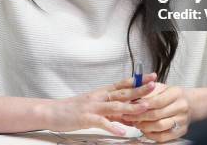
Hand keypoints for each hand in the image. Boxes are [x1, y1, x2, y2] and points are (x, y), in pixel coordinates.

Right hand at [42, 73, 156, 135]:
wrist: (52, 112)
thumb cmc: (74, 109)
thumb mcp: (96, 106)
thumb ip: (112, 109)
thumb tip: (130, 113)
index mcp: (103, 92)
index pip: (123, 84)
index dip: (138, 80)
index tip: (152, 77)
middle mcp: (100, 97)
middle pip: (122, 92)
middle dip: (139, 89)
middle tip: (154, 85)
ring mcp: (93, 107)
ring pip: (115, 106)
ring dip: (130, 107)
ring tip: (145, 107)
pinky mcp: (86, 118)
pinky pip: (101, 122)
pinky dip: (112, 126)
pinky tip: (122, 131)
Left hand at [122, 82, 192, 142]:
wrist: (190, 103)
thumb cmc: (170, 94)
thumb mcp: (161, 87)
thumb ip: (147, 91)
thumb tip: (132, 99)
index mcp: (176, 93)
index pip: (157, 101)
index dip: (143, 105)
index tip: (131, 107)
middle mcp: (181, 107)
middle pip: (157, 115)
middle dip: (140, 117)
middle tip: (129, 117)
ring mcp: (182, 120)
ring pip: (160, 127)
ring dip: (145, 126)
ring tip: (136, 123)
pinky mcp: (181, 131)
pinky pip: (164, 137)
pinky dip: (151, 135)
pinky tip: (144, 130)